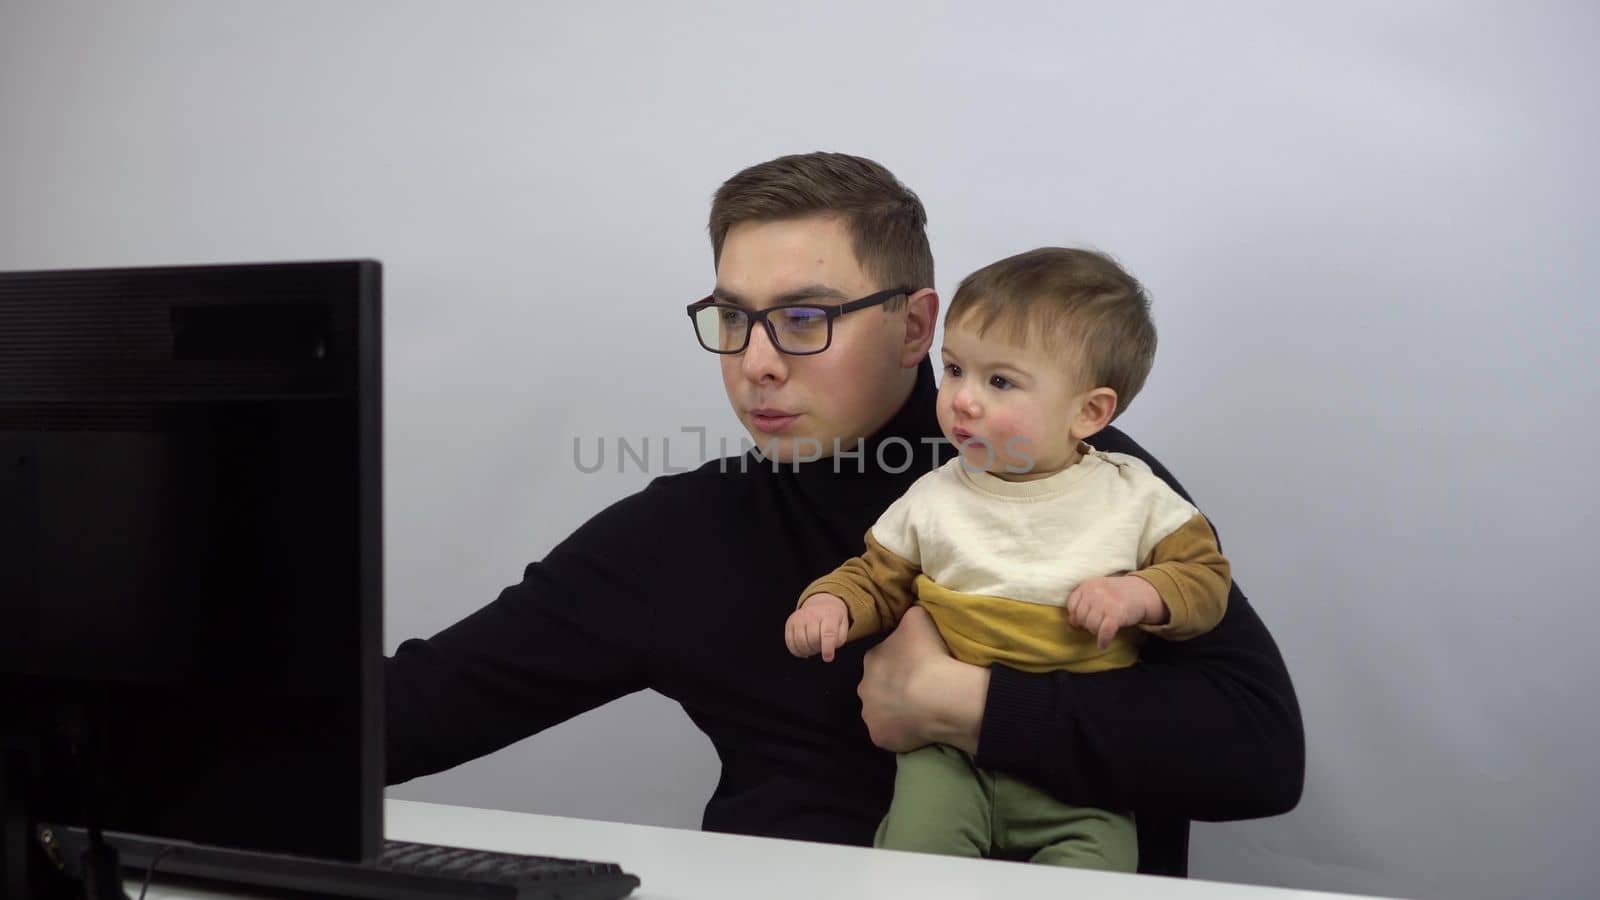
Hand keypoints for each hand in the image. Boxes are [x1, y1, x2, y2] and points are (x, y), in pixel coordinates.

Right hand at [786, 593, 850, 661]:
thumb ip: (838, 640)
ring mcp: (799, 618)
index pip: (828, 633)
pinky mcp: (790, 623)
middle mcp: (812, 614)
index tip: (828, 658)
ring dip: (808, 651)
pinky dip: (797, 651)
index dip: (827, 648)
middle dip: (818, 649)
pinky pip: (790, 643)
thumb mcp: (843, 627)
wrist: (820, 605)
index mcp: (829, 615)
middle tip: (821, 646)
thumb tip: (827, 651)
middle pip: (813, 640)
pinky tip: (804, 649)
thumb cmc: (833, 621)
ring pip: (800, 643)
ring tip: (813, 647)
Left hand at [858, 606, 987, 753]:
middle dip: (895, 687)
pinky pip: (890, 734)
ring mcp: (870, 715)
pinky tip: (919, 727)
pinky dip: (902, 732)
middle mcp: (863, 687)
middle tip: (921, 688)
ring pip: (883, 712)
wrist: (937, 695)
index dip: (901, 663)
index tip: (919, 666)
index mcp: (871, 658)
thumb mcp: (918, 617)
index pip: (883, 659)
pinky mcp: (879, 738)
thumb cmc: (928, 654)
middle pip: (879, 686)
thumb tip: (910, 614)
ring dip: (897, 711)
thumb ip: (909, 614)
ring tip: (922, 709)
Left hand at [1066, 575, 1167, 649]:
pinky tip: (1103, 644)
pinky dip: (1103, 641)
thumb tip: (1071, 622)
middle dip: (1087, 624)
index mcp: (1088, 585)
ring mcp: (1106, 602)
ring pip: (1091, 626)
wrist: (1142, 592)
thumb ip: (1083, 602)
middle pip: (1081, 617)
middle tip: (1097, 624)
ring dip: (1096, 631)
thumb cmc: (1117, 595)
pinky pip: (1104, 632)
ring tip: (1103, 629)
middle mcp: (1095, 592)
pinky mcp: (1117, 614)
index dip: (1076, 615)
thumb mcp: (1097, 591)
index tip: (1082, 620)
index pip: (1072, 604)